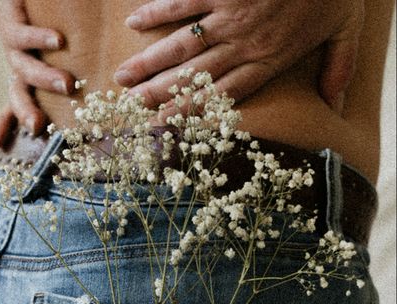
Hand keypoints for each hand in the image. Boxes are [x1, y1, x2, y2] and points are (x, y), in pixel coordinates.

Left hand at [0, 0, 75, 146]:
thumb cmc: (39, 22)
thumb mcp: (51, 57)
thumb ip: (74, 76)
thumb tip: (113, 91)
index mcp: (27, 77)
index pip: (17, 105)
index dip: (7, 124)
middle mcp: (19, 66)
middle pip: (18, 96)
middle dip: (26, 112)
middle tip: (39, 125)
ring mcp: (14, 48)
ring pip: (24, 70)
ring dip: (45, 79)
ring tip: (67, 84)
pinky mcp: (13, 24)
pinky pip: (24, 36)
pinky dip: (41, 40)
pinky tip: (58, 41)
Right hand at [114, 0, 363, 111]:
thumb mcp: (346, 31)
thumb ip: (338, 69)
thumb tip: (335, 106)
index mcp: (267, 60)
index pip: (222, 96)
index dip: (190, 112)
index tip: (164, 125)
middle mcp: (242, 43)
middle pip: (193, 76)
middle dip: (158, 94)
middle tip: (129, 107)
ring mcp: (229, 13)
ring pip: (181, 45)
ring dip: (149, 63)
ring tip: (122, 78)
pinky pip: (181, 1)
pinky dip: (157, 12)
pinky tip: (134, 23)